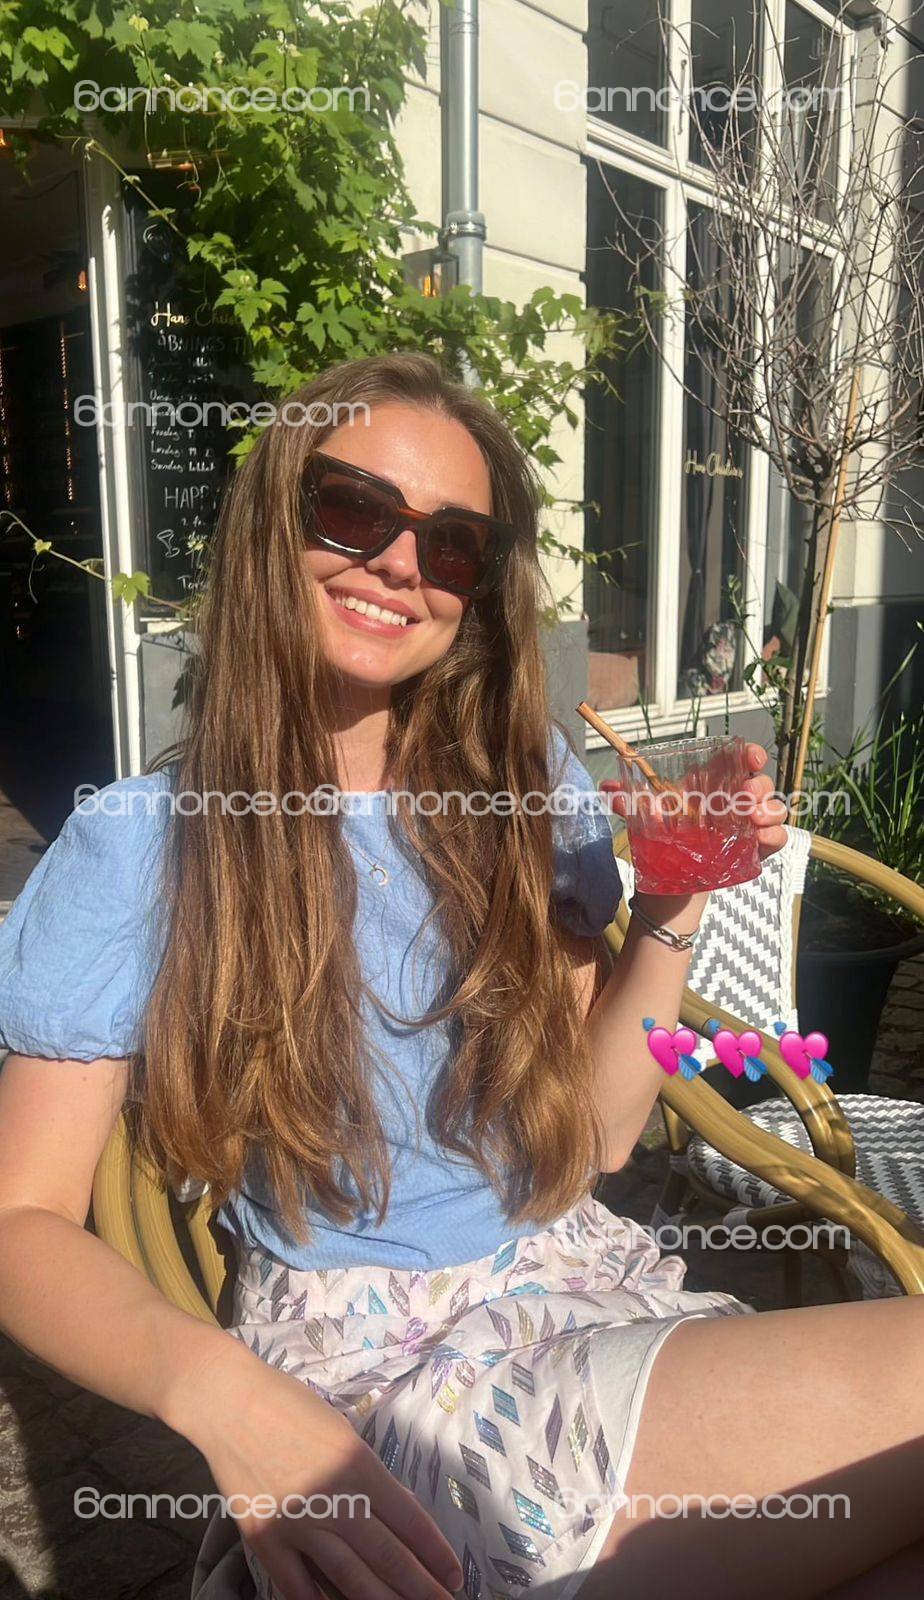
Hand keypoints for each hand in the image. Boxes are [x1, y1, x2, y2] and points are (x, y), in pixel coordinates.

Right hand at [177, 1341, 462, 1599]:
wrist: (228, 1402)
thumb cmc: (291, 1406)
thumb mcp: (343, 1432)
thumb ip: (367, 1476)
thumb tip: (396, 1516)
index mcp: (358, 1465)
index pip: (409, 1520)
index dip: (435, 1552)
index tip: (454, 1574)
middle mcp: (333, 1499)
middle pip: (387, 1556)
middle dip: (420, 1587)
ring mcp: (296, 1524)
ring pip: (350, 1578)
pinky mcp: (264, 1540)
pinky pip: (297, 1586)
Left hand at [599, 742, 787, 860]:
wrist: (670, 880)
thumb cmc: (665, 837)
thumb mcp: (648, 818)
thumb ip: (631, 802)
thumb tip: (607, 789)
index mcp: (713, 784)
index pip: (739, 760)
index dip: (750, 754)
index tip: (751, 758)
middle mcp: (735, 801)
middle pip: (761, 783)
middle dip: (759, 785)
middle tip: (745, 797)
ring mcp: (748, 825)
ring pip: (775, 809)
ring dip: (770, 810)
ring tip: (754, 819)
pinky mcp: (754, 850)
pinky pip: (777, 839)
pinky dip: (774, 837)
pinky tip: (761, 840)